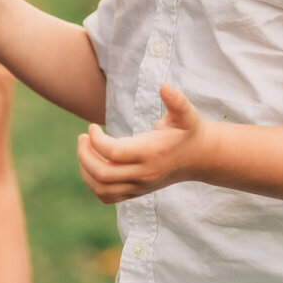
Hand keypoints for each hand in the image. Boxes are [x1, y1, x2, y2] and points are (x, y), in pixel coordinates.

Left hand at [77, 82, 208, 203]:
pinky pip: (107, 196)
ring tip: (84, 149)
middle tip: (82, 137)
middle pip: (102, 174)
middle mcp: (144, 174)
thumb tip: (164, 86)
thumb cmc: (188, 131)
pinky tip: (92, 164)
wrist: (200, 158)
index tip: (92, 126)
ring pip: (102, 188)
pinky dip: (93, 183)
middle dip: (84, 155)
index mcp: (151, 153)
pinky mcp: (137, 192)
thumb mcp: (186, 114)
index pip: (113, 153)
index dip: (96, 139)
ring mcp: (140, 186)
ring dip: (85, 170)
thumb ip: (176, 101)